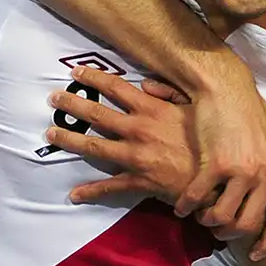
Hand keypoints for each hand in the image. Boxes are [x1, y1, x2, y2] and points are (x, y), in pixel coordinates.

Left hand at [46, 67, 202, 205]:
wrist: (215, 179)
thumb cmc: (208, 142)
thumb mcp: (195, 109)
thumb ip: (170, 93)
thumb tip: (146, 83)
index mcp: (152, 110)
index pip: (116, 88)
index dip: (94, 78)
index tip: (76, 72)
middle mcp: (138, 130)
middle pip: (97, 114)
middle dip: (73, 104)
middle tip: (53, 98)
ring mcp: (135, 156)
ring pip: (94, 146)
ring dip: (70, 139)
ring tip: (50, 133)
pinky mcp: (138, 181)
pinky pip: (110, 186)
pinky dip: (91, 191)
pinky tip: (75, 193)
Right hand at [173, 66, 265, 260]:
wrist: (227, 90)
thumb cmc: (255, 111)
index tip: (257, 254)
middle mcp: (264, 176)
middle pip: (247, 224)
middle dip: (229, 234)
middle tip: (217, 231)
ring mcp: (239, 171)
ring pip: (221, 216)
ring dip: (207, 221)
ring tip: (200, 216)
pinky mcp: (214, 164)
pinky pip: (197, 197)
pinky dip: (186, 206)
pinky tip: (179, 206)